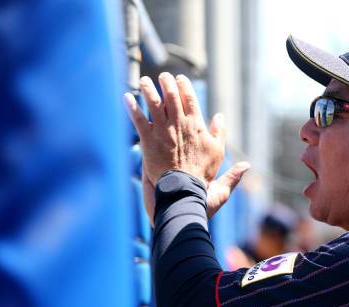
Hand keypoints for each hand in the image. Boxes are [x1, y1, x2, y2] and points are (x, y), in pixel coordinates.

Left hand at [124, 73, 249, 218]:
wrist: (184, 188)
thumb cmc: (202, 173)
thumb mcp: (218, 152)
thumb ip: (220, 133)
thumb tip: (221, 117)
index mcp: (196, 124)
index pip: (189, 98)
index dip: (184, 86)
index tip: (180, 78)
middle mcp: (178, 123)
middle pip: (171, 96)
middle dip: (166, 82)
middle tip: (163, 76)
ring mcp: (162, 131)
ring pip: (154, 103)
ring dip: (149, 89)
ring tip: (146, 81)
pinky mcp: (148, 140)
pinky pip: (138, 119)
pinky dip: (132, 106)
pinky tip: (127, 97)